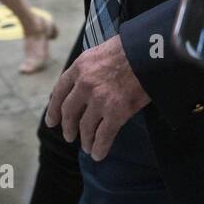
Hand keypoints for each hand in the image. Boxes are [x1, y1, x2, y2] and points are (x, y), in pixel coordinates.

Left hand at [45, 35, 149, 160]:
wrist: (150, 52)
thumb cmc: (130, 49)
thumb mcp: (101, 51)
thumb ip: (89, 68)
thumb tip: (84, 83)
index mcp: (79, 67)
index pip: (59, 92)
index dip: (54, 109)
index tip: (52, 122)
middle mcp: (84, 85)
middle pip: (69, 112)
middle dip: (68, 128)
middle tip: (69, 136)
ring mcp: (99, 100)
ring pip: (85, 127)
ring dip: (85, 140)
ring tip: (87, 147)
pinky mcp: (116, 112)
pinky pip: (103, 136)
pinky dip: (99, 148)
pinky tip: (98, 154)